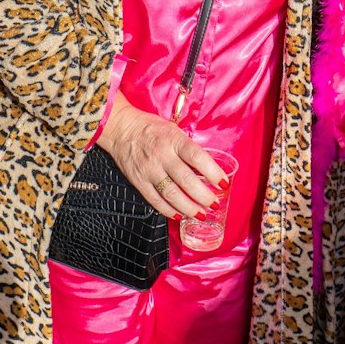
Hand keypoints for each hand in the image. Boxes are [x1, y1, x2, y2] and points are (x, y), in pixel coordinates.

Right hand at [94, 93, 229, 219]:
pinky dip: (168, 210)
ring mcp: (149, 170)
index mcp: (173, 140)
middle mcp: (162, 155)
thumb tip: (206, 168)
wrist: (121, 128)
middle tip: (214, 203)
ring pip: (171, 194)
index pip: (197, 157)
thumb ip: (187, 148)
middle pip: (186, 180)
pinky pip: (155, 200)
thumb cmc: (151, 128)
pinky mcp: (138, 181)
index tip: (223, 183)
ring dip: (188, 207)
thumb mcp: (173, 130)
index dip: (213, 172)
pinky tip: (179, 215)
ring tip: (200, 214)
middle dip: (203, 196)